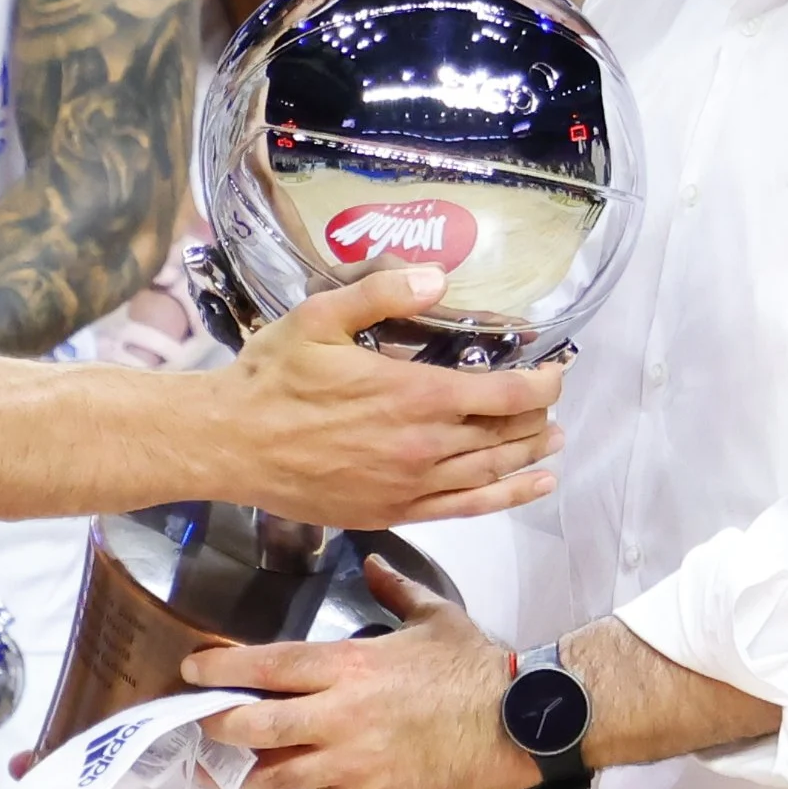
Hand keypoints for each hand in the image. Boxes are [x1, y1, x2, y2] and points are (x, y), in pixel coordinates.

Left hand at [180, 558, 534, 788]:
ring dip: (246, 775)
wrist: (517, 721)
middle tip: (204, 726)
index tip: (192, 671)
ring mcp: (352, 762)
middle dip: (220, 725)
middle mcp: (340, 714)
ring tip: (229, 774)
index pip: (268, 665)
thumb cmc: (475, 668)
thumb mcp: (433, 616)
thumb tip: (374, 564)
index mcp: (350, 665)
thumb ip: (392, 590)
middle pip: (255, 723)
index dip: (221, 668)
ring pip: (274, 774)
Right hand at [217, 267, 565, 527]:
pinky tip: (531, 486)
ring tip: (553, 443)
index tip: (555, 370)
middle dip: (537, 417)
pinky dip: (507, 497)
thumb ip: (382, 294)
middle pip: (506, 433)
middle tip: (550, 403)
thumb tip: (437, 276)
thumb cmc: (272, 379)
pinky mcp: (394, 512)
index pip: (505, 392)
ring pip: (492, 472)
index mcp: (415, 395)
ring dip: (530, 456)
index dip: (541, 383)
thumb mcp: (321, 317)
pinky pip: (466, 509)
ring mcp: (411, 485)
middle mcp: (425, 446)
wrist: (231, 445)